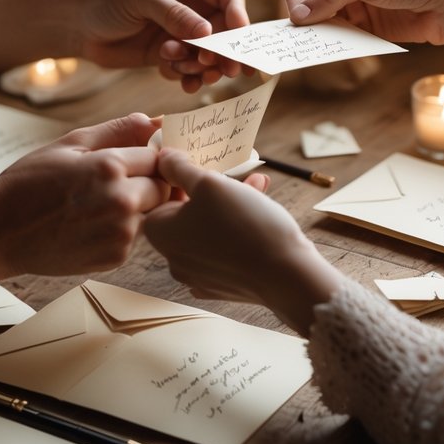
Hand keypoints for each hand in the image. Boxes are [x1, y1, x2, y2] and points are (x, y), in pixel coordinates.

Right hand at [0, 113, 169, 277]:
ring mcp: (120, 234)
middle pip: (163, 187)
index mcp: (110, 167)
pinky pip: (136, 236)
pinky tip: (93, 224)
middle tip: (117, 182)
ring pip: (152, 213)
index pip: (158, 156)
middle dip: (148, 182)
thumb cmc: (29, 182)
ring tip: (99, 203)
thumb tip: (157, 120)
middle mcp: (121, 202)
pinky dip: (123, 229)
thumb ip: (119, 130)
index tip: (136, 158)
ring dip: (138, 207)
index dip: (149, 156)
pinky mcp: (115, 258)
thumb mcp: (70, 144)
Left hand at [79, 0, 250, 91]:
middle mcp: (195, 2)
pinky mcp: (176, 52)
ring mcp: (186, 29)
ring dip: (202, 65)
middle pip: (227, 28)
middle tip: (219, 67)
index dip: (238, 15)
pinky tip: (178, 80)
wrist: (78, 26)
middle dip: (224, 49)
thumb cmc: (106, 0)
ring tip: (179, 66)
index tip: (239, 37)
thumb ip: (173, 14)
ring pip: (212, 52)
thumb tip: (207, 32)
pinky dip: (189, 76)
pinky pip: (194, 68)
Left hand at [144, 151, 341, 334]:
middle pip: (186, 213)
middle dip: (212, 190)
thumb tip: (162, 158)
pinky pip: (224, 249)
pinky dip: (237, 231)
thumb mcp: (209, 183)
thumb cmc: (244, 224)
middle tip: (236, 175)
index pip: (158, 198)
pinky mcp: (222, 285)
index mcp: (160, 234)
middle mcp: (173, 259)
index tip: (202, 168)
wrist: (285, 274)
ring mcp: (198, 276)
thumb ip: (180, 168)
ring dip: (229, 205)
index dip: (180, 179)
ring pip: (208, 229)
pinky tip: (260, 215)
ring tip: (257, 186)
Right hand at [284, 0, 443, 46]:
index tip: (296, 16)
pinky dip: (330, 40)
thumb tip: (298, 15)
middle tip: (302, 33)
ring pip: (318, 16)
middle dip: (302, 13)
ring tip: (313, 42)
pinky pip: (336, 32)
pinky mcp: (360, 23)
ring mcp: (350, 1)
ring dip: (315, 29)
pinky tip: (331, 47)